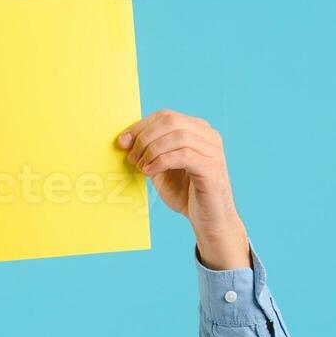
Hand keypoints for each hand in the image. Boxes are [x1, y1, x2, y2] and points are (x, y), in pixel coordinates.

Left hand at [118, 110, 249, 269]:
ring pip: (178, 136)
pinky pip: (183, 155)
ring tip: (141, 167)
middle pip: (171, 121)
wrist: (207, 220)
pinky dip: (161, 162)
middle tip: (132, 157)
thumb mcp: (163, 168)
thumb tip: (126, 140)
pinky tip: (150, 173)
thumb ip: (150, 152)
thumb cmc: (186, 193)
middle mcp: (209, 136)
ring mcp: (213, 151)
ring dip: (152, 150)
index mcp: (198, 130)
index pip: (166, 116)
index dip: (140, 126)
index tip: (122, 142)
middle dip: (145, 138)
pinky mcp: (212, 169)